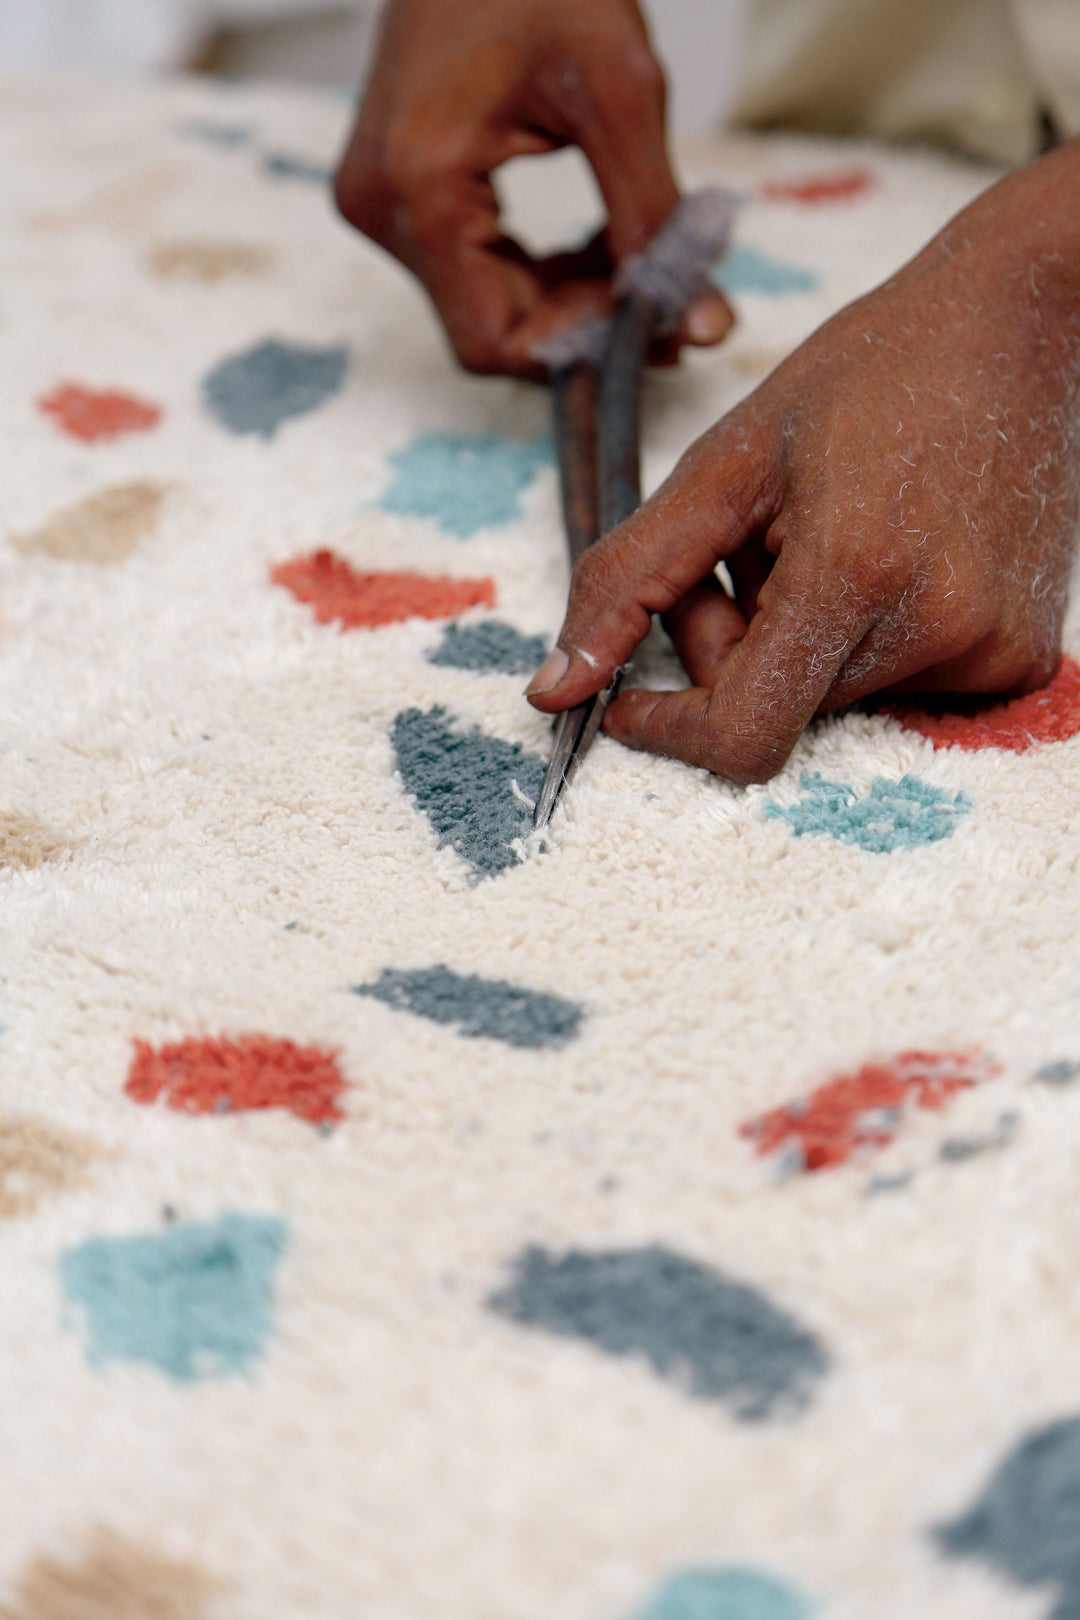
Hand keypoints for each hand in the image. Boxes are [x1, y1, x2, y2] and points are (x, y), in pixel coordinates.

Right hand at [334, 0, 732, 376]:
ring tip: (642, 255)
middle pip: (492, 328)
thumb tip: (700, 324)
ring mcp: (381, 200)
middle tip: (669, 293)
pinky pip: (475, 268)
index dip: (581, 350)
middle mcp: (381, 207)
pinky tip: (599, 239)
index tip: (658, 322)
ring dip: (573, 297)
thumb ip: (655, 219)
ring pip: (488, 306)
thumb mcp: (621, 94)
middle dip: (587, 321)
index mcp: (418, 188)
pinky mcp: (396, 190)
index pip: (495, 341)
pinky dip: (545, 270)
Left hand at [527, 141, 1079, 781]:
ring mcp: (990, 650)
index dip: (672, 728)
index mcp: (854, 571)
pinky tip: (887, 559)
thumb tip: (551, 691)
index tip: (632, 700)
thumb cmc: (863, 375)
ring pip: (833, 702)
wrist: (1017, 324)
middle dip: (732, 646)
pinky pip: (902, 691)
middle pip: (778, 709)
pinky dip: (866, 645)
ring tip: (829, 536)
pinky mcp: (1020, 658)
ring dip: (796, 642)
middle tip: (752, 547)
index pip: (742, 734)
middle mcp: (937, 627)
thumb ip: (625, 583)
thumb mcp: (721, 465)